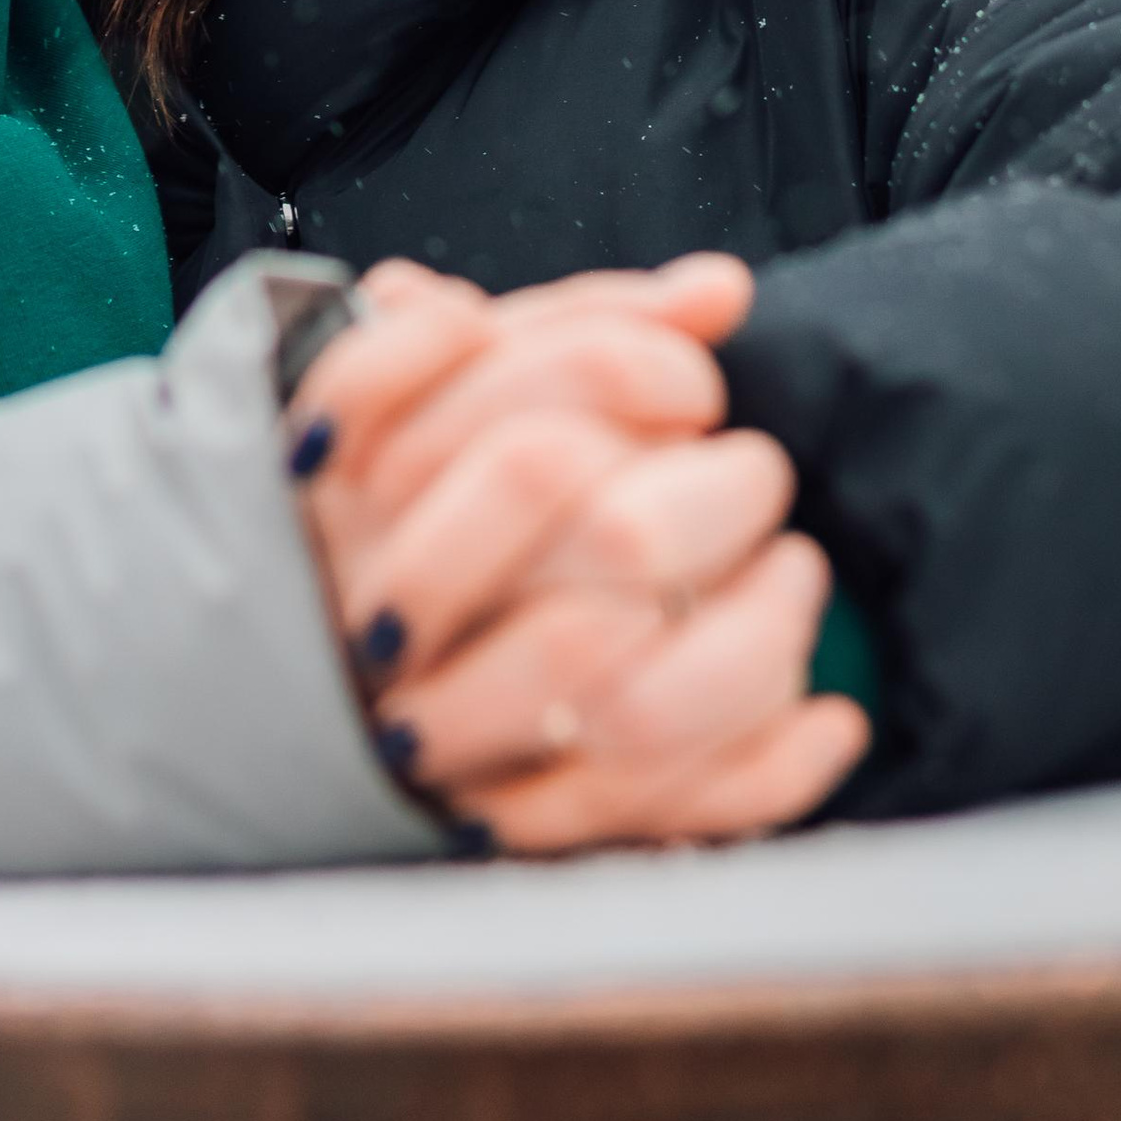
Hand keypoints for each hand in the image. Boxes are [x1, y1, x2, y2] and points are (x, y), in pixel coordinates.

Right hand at [291, 259, 869, 850]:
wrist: (291, 698)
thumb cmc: (415, 507)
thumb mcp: (462, 396)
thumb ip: (578, 330)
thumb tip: (722, 291)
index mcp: (351, 472)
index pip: (499, 375)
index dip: (624, 363)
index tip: (694, 381)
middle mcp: (378, 586)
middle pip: (543, 479)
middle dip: (696, 477)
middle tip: (755, 475)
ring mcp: (426, 715)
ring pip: (582, 649)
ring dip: (733, 616)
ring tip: (789, 580)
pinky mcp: (493, 829)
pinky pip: (634, 807)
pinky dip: (756, 765)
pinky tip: (828, 722)